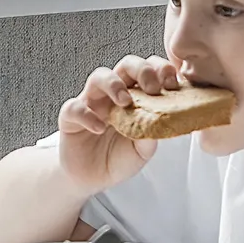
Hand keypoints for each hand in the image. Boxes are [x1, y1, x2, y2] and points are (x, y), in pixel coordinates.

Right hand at [56, 55, 179, 191]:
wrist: (94, 178)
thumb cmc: (120, 157)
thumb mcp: (144, 149)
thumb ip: (153, 134)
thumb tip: (167, 121)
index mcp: (136, 95)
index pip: (149, 69)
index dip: (160, 69)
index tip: (172, 83)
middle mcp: (113, 93)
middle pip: (126, 64)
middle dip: (142, 70)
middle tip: (152, 89)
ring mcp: (91, 102)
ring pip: (99, 76)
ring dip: (114, 83)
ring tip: (125, 102)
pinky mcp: (71, 118)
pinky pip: (74, 107)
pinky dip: (87, 115)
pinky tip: (99, 128)